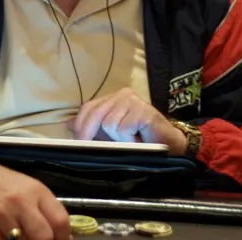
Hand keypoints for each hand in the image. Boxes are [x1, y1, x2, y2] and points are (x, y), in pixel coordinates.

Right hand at [0, 161, 69, 239]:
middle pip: (44, 237)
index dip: (64, 238)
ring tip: (21, 237)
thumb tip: (61, 235)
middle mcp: (22, 202)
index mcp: (36, 191)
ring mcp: (3, 216)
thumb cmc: (2, 183)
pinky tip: (5, 237)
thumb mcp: (27, 188)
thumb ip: (44, 209)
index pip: (60, 220)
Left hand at [69, 88, 186, 154]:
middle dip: (89, 132)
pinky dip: (129, 139)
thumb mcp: (113, 134)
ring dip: (118, 139)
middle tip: (89, 147)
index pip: (90, 107)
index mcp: (114, 97)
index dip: (80, 123)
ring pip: (109, 123)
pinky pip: (123, 128)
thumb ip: (94, 128)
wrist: (172, 145)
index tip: (76, 139)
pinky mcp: (142, 110)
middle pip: (96, 113)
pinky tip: (139, 139)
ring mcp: (133, 101)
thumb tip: (70, 124)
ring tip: (131, 141)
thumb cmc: (142, 139)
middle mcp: (122, 95)